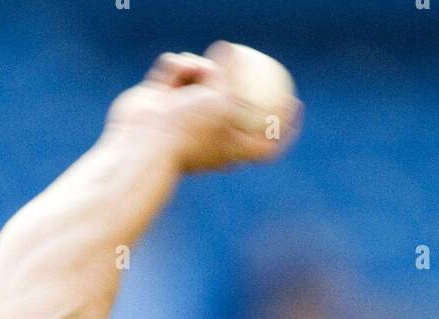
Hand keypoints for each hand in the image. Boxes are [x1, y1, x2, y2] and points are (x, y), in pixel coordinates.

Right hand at [104, 45, 301, 174]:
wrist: (143, 142)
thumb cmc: (187, 130)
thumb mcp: (221, 99)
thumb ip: (232, 76)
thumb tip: (232, 50)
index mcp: (231, 148)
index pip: (266, 143)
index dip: (285, 129)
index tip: (295, 107)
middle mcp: (210, 135)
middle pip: (231, 100)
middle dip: (231, 80)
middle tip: (237, 57)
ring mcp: (186, 118)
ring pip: (202, 77)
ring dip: (197, 67)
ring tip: (191, 71)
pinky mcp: (163, 102)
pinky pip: (176, 71)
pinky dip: (174, 69)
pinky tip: (170, 74)